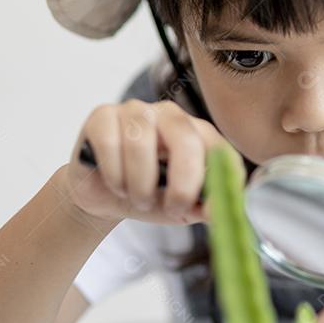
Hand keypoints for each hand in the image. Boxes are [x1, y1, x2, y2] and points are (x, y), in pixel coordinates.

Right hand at [62, 99, 235, 224]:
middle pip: (185, 139)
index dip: (221, 180)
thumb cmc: (147, 195)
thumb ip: (201, 207)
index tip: (212, 211)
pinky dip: (114, 174)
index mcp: (198, 133)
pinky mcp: (102, 115)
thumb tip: (217, 212)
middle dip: (183, 183)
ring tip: (139, 200)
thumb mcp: (179, 208)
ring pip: (141, 143)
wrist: (102, 196)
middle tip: (174, 208)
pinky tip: (115, 184)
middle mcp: (171, 115)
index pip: (220, 150)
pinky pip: (110, 142)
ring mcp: (136, 110)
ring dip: (141, 184)